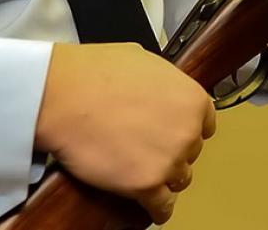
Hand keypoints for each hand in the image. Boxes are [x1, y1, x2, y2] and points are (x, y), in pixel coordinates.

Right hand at [34, 42, 215, 223]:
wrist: (63, 95)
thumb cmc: (94, 73)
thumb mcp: (142, 59)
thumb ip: (162, 80)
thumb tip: (160, 87)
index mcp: (192, 99)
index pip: (204, 125)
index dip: (187, 130)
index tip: (175, 135)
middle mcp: (188, 130)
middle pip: (190, 152)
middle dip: (171, 151)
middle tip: (147, 147)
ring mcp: (169, 159)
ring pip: (179, 179)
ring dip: (164, 178)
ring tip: (145, 174)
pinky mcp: (146, 184)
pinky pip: (162, 207)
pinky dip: (157, 208)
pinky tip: (151, 206)